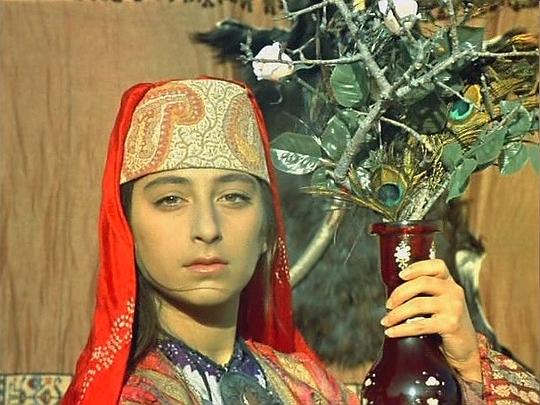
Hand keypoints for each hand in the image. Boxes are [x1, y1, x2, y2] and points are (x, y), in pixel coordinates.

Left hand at [380, 259, 481, 382]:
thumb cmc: (445, 323)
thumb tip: (392, 295)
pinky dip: (401, 329)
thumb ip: (423, 294)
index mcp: (449, 283)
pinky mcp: (450, 325)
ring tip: (386, 321)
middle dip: (400, 293)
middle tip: (388, 305)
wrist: (464, 349)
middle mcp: (454, 291)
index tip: (400, 275)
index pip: (437, 266)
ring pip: (418, 304)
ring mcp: (454, 307)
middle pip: (422, 283)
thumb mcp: (438, 303)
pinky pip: (419, 325)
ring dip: (396, 314)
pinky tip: (391, 332)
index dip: (417, 267)